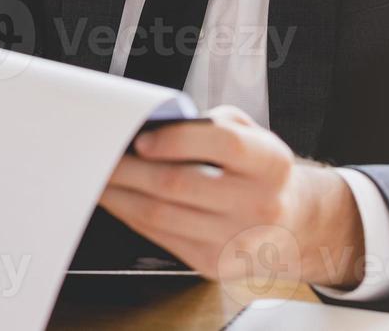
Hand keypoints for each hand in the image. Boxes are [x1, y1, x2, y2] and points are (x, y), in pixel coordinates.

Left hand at [99, 106, 365, 289]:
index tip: (141, 137)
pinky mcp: (215, 264)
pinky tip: (118, 199)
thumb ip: (206, 125)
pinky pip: (161, 237)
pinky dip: (132, 216)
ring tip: (99, 176)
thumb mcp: (248, 134)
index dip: (177, 139)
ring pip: (162, 215)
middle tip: (100, 153)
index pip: (224, 144)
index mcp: (270, 162)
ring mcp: (236, 239)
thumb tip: (152, 126)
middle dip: (129, 168)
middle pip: (178, 184)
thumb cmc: (257, 169)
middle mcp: (257, 203)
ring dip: (121, 194)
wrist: (289, 222)